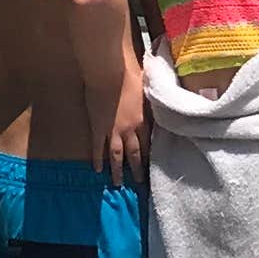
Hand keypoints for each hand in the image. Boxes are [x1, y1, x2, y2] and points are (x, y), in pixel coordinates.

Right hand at [107, 70, 147, 184]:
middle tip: (139, 184)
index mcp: (144, 121)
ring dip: (118, 171)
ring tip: (118, 184)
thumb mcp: (148, 89)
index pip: (149, 144)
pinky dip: (97, 159)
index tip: (153, 168)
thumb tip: (161, 98)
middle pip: (135, 154)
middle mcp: (130, 131)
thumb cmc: (130, 76)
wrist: (109, 74)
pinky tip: (97, 169)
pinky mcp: (97, 128)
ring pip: (116, 156)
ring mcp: (112, 132)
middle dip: (137, 170)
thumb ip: (153, 99)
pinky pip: (97, 148)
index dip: (150, 157)